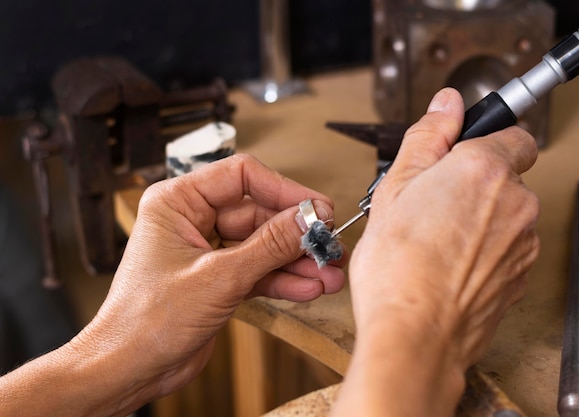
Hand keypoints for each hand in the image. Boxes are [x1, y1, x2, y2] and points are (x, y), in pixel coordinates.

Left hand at [74, 154, 346, 409]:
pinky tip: (308, 287)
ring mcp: (208, 251)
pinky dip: (283, 279)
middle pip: (259, 214)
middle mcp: (193, 220)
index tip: (316, 208)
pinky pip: (258, 269)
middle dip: (296, 234)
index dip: (283, 190)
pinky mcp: (218, 278)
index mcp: (178, 202)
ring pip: (263, 244)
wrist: (129, 370)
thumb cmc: (146, 321)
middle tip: (328, 245)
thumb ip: (269, 245)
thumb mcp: (218, 278)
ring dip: (296, 260)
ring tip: (327, 273)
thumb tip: (308, 218)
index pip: (241, 177)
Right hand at [333, 88, 539, 416]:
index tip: (463, 153)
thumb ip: (428, 136)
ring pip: (504, 216)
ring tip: (434, 241)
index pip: (513, 135)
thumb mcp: (395, 186)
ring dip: (478, 221)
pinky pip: (505, 250)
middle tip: (429, 205)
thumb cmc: (398, 266)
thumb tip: (447, 104)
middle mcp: (516, 203)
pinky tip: (447, 265)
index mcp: (485, 169)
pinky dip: (484, 252)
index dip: (485, 141)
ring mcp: (523, 243)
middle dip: (473, 185)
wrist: (415, 334)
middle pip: (506, 178)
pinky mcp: (521, 276)